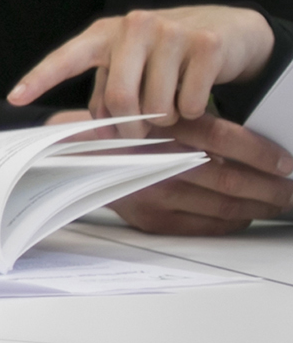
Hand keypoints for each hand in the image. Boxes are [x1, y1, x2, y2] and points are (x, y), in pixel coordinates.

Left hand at [8, 5, 277, 121]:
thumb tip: (94, 131)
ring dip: (166, 120)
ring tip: (172, 106)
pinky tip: (196, 95)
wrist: (229, 30)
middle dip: (130, 126)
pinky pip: (189, 102)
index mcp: (106, 34)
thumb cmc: (167, 55)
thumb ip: (106, 93)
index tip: (15, 97)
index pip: (66, 58)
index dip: (40, 79)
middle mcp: (134, 26)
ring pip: (157, 105)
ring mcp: (171, 32)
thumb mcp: (130, 66)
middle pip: (118, 98)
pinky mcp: (206, 46)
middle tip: (140, 132)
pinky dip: (192, 111)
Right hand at [108, 117, 292, 235]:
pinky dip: (234, 221)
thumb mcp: (153, 115)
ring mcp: (153, 195)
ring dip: (260, 206)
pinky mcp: (151, 219)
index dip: (263, 153)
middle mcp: (156, 164)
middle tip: (292, 189)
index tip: (286, 162)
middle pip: (231, 179)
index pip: (225, 140)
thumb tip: (251, 147)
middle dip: (273, 188)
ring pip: (225, 207)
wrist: (70, 158)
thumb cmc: (119, 134)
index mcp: (160, 128)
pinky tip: (246, 215)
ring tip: (278, 203)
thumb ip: (195, 127)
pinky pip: (207, 226)